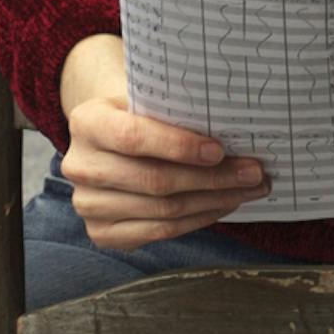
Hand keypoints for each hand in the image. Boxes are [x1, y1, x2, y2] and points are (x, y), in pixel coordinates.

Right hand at [57, 34, 271, 250]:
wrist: (106, 143)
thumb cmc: (136, 116)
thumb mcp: (144, 101)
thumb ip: (174, 110)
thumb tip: (235, 126)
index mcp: (86, 122)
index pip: (133, 138)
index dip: (178, 146)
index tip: (220, 150)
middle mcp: (80, 165)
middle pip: (155, 180)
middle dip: (212, 178)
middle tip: (253, 172)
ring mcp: (88, 204)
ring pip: (163, 210)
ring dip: (213, 201)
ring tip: (247, 189)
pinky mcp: (101, 232)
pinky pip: (160, 231)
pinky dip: (197, 220)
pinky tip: (222, 205)